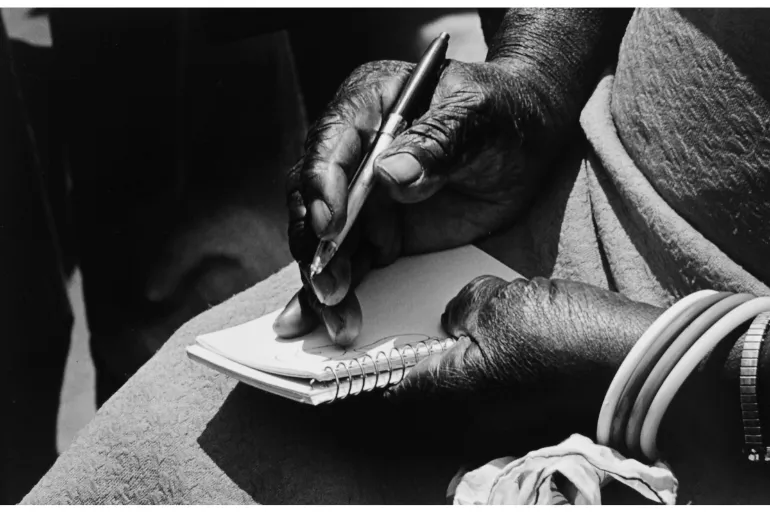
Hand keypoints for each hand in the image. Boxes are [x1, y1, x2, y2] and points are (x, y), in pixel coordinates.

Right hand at [275, 57, 562, 344]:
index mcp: (367, 107)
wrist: (529, 138)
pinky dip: (340, 292)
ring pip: (324, 241)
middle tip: (330, 289)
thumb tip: (390, 174)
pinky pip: (351, 262)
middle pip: (314, 201)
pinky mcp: (378, 231)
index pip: (328, 145)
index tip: (330, 227)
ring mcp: (363, 196)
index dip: (321, 187)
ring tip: (338, 320)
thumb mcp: (478, 118)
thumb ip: (437, 141)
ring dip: (324, 280)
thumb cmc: (502, 113)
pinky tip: (336, 320)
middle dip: (316, 247)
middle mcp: (354, 153)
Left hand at [386, 276, 662, 455]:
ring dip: (448, 374)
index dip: (374, 370)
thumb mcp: (503, 302)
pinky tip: (495, 350)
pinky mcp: (524, 424)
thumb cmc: (567, 336)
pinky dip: (477, 380)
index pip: (390, 390)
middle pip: (419, 401)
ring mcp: (498, 429)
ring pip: (452, 403)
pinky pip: (483, 404)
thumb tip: (455, 317)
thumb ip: (464, 306)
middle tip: (418, 338)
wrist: (637, 370)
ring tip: (462, 337)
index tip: (364, 355)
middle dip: (413, 370)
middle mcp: (469, 423)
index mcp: (451, 394)